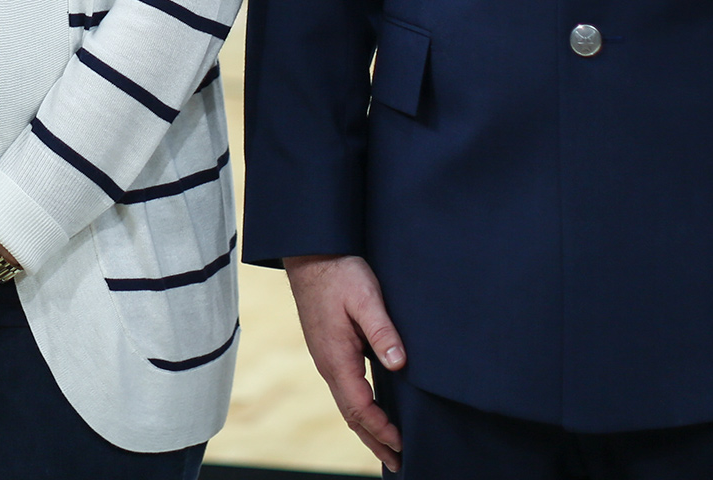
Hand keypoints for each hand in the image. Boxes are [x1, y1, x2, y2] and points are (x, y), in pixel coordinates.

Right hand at [284, 254, 405, 471]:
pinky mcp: (329, 349)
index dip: (381, 428)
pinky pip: (344, 389)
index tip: (402, 443)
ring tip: (386, 447)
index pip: (359, 406)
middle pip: (350, 414)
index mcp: (336, 357)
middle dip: (373, 440)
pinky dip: (359, 409)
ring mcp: (326, 357)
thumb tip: (398, 365)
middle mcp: (327, 364)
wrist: (310, 253)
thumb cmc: (339, 272)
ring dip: (366, 428)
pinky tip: (371, 410)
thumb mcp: (366, 298)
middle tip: (397, 463)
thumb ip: (382, 331)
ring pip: (346, 403)